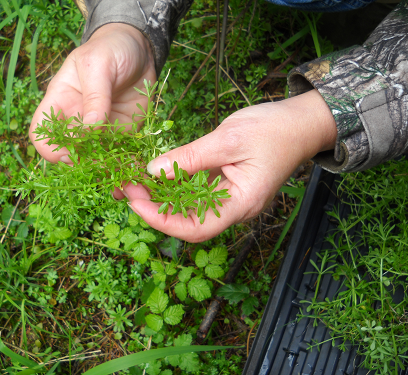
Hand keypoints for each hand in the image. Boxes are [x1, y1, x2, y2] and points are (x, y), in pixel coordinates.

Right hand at [29, 23, 155, 163]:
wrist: (140, 48)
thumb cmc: (110, 49)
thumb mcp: (98, 65)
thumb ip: (94, 96)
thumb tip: (91, 128)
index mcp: (60, 101)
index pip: (41, 132)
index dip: (50, 147)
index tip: (70, 152)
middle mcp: (76, 119)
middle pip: (66, 151)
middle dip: (80, 161)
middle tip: (99, 162)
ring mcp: (99, 129)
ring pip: (93, 158)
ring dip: (103, 166)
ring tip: (118, 169)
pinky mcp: (122, 133)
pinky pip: (119, 153)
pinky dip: (124, 162)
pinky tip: (132, 165)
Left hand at [123, 90, 337, 241]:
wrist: (300, 122)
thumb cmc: (273, 129)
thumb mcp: (228, 139)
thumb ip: (190, 157)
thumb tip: (153, 172)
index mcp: (241, 204)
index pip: (195, 228)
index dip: (161, 221)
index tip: (135, 202)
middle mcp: (235, 208)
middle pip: (189, 222)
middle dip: (154, 209)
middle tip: (127, 188)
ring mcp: (230, 199)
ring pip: (190, 209)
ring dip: (162, 197)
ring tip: (134, 182)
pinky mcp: (226, 187)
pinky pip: (196, 193)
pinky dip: (175, 186)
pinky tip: (157, 175)